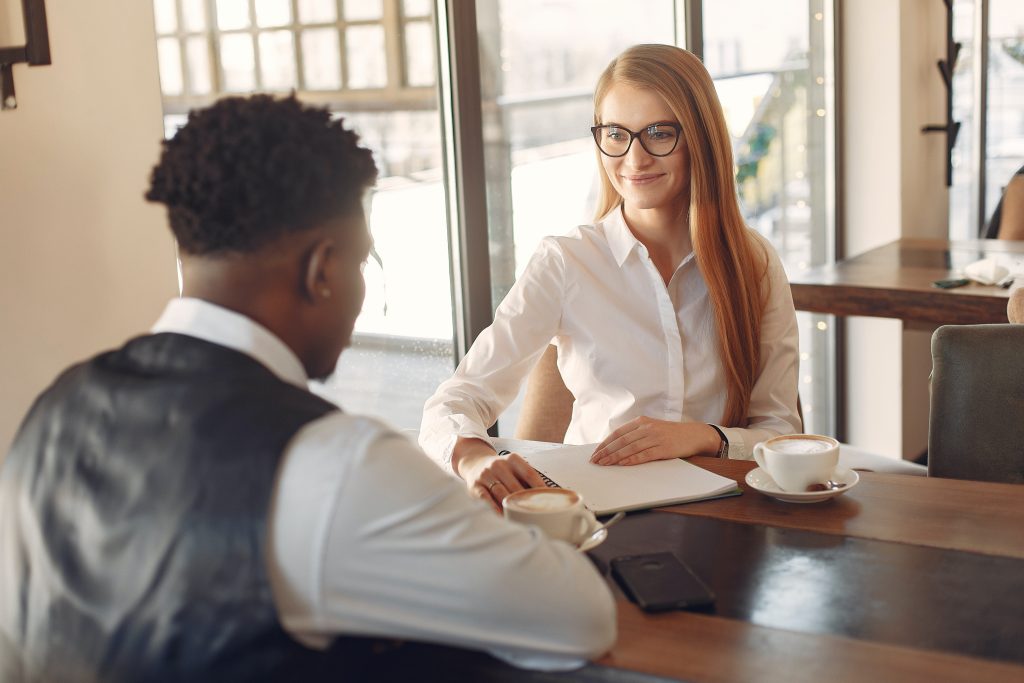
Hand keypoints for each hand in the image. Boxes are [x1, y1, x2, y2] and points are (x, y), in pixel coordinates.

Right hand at [455, 443, 547, 512]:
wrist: (475, 464)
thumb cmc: (501, 470)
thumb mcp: (514, 467)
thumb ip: (528, 480)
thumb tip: (551, 496)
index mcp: (512, 459)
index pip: (529, 474)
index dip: (539, 488)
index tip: (550, 500)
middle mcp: (498, 465)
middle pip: (516, 487)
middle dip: (526, 502)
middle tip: (537, 515)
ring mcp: (486, 475)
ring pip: (501, 494)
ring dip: (511, 508)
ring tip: (522, 520)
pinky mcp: (475, 486)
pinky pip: (485, 499)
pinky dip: (494, 508)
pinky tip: (501, 516)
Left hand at [590, 417, 719, 465]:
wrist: (694, 434)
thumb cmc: (671, 433)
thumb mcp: (651, 428)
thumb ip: (636, 434)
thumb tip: (616, 446)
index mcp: (641, 422)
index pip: (618, 433)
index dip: (605, 443)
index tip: (595, 452)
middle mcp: (647, 428)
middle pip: (621, 441)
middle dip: (606, 452)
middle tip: (595, 461)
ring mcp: (655, 438)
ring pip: (629, 448)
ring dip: (615, 457)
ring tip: (604, 464)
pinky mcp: (663, 449)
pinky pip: (643, 455)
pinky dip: (631, 460)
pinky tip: (622, 464)